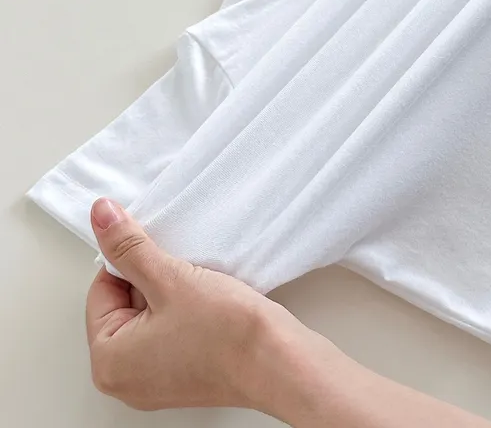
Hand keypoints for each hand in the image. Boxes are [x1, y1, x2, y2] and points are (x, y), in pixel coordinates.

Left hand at [85, 198, 338, 417]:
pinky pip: (170, 333)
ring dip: (171, 293)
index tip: (159, 250)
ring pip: (150, 316)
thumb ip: (130, 246)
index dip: (132, 260)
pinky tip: (208, 303)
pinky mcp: (183, 377)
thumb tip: (102, 217)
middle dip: (152, 279)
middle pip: (125, 304)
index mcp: (108, 361)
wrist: (278, 360)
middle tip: (183, 271)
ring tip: (198, 287)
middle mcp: (125, 380)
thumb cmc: (227, 333)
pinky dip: (185, 312)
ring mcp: (155, 382)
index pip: (102, 288)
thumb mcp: (170, 277)